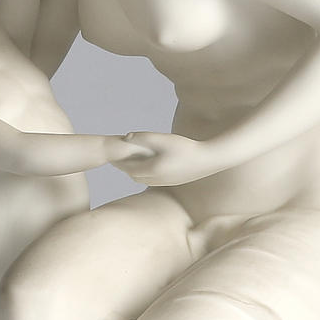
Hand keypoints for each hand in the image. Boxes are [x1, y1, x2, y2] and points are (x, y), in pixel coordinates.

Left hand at [110, 132, 226, 186]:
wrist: (208, 160)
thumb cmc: (186, 147)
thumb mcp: (163, 139)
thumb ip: (143, 137)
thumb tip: (126, 137)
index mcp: (152, 169)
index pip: (128, 168)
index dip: (119, 162)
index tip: (111, 156)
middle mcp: (156, 179)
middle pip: (134, 176)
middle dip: (125, 168)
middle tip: (117, 161)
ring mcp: (165, 182)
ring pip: (144, 180)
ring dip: (136, 173)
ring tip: (130, 164)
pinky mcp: (173, 182)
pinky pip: (153, 181)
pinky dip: (146, 175)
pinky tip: (148, 168)